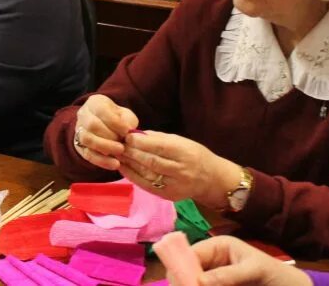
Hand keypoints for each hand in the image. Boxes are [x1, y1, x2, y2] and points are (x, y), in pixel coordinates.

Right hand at [72, 94, 139, 170]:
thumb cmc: (118, 120)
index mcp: (95, 102)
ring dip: (105, 147)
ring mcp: (79, 130)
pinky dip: (102, 161)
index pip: (101, 110)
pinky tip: (115, 164)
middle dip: (110, 136)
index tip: (127, 131)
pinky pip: (87, 154)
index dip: (114, 122)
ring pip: (87, 139)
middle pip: (92, 125)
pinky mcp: (79, 146)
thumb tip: (129, 133)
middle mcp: (83, 114)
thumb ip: (128, 122)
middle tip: (124, 144)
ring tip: (120, 152)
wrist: (105, 128)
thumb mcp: (125, 115)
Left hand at [118, 130, 239, 206]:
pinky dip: (132, 176)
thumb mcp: (181, 141)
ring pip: (147, 174)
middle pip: (152, 162)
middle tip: (117, 144)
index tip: (127, 135)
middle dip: (132, 152)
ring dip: (129, 164)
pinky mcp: (168, 196)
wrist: (211, 180)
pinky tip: (123, 167)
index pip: (160, 147)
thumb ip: (159, 138)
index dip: (141, 142)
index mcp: (185, 153)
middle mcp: (181, 171)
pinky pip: (146, 185)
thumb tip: (136, 133)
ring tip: (117, 154)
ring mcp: (174, 186)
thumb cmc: (194, 155)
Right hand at [188, 236, 311, 285]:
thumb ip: (228, 275)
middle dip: (185, 281)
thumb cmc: (276, 274)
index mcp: (217, 247)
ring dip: (190, 285)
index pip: (190, 254)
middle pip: (187, 272)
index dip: (181, 267)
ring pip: (194, 283)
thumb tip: (199, 282)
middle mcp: (211, 262)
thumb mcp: (254, 271)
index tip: (180, 282)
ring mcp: (213, 279)